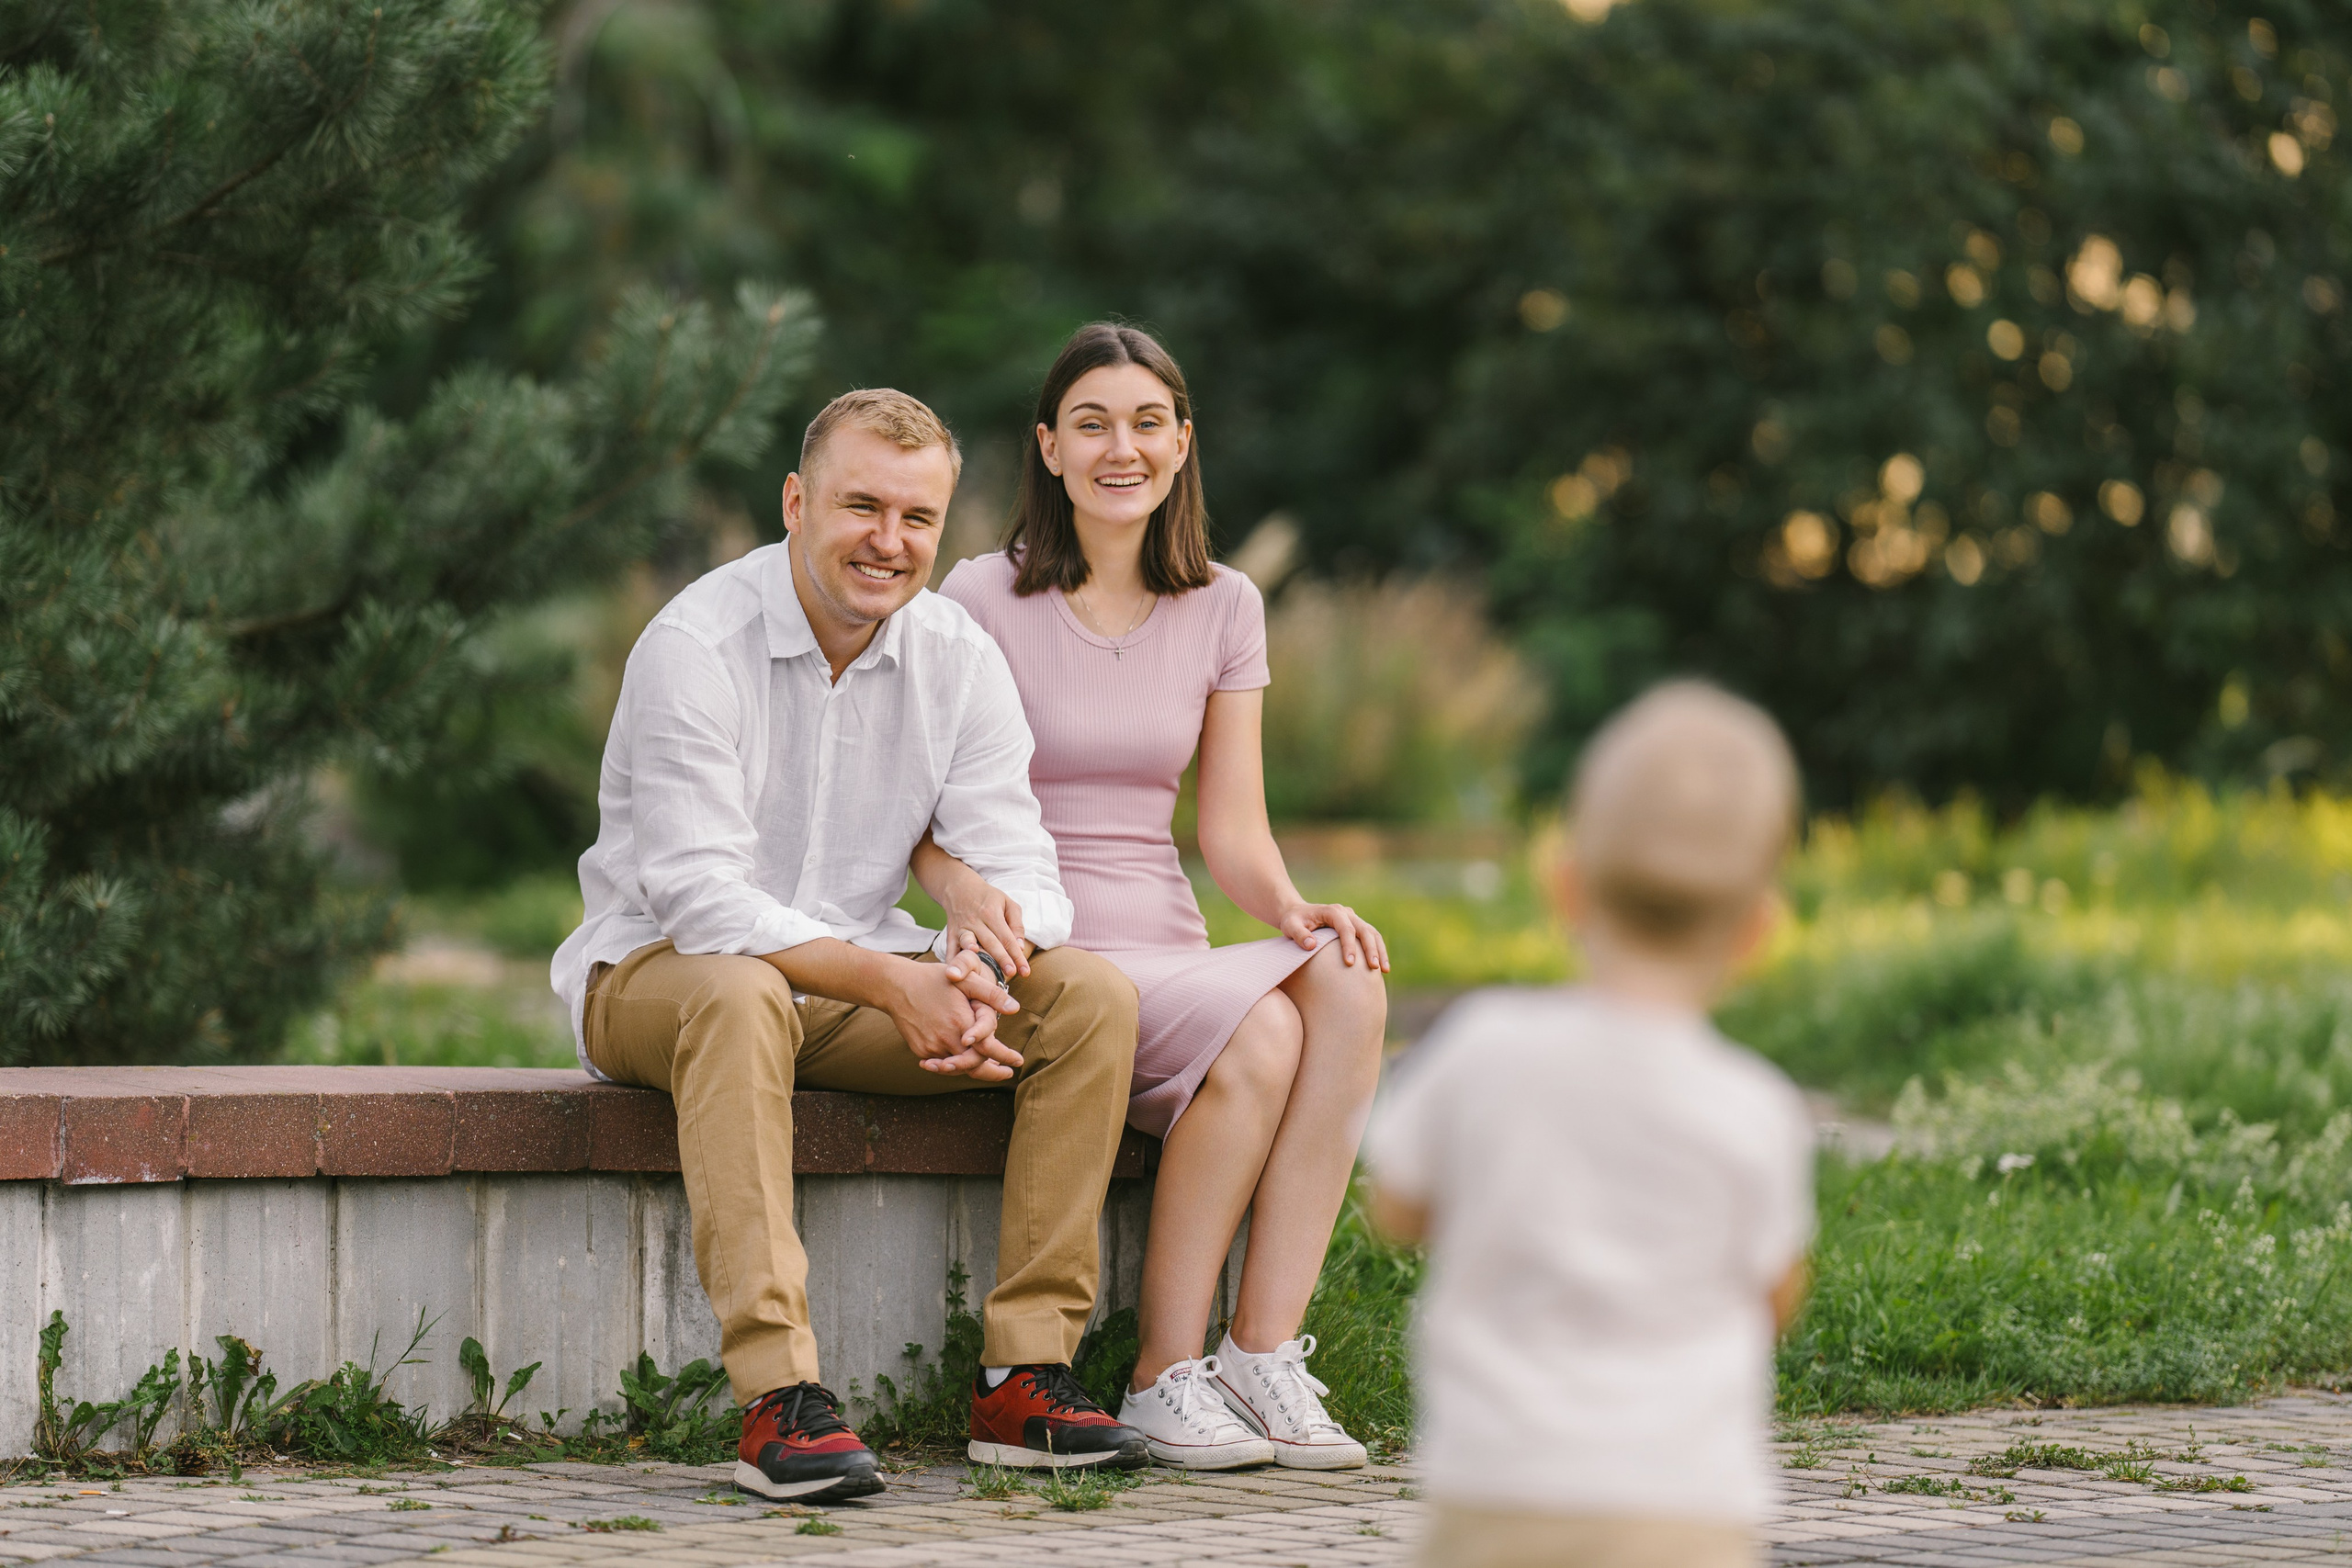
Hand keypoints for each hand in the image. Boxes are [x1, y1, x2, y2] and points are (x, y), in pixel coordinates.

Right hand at [888, 960, 1023, 1081]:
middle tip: (1005, 1073)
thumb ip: (991, 994)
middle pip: (974, 1067)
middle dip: (992, 1073)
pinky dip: (955, 1064)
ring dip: (973, 1068)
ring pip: (957, 1067)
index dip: (1005, 1056)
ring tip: (989, 1067)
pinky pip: (942, 1063)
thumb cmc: (933, 979)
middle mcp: (946, 1039)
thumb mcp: (965, 980)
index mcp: (961, 1022)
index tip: (1017, 1061)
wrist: (895, 985)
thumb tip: (1015, 1008)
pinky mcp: (920, 1050)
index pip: (988, 1049)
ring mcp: (931, 1047)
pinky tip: (964, 1059)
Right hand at [937, 869, 1032, 980]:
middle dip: (1002, 960)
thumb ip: (1016, 925)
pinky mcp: (951, 933)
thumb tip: (1020, 947)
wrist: (959, 888)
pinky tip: (955, 973)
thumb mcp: (1008, 903)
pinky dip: (952, 959)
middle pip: (991, 943)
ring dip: (975, 958)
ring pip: (969, 944)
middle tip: (1011, 974)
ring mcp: (962, 927)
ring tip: (981, 971)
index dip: (1016, 955)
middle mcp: (976, 921)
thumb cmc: (988, 898)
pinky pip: (951, 948)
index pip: (1007, 938)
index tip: (1025, 971)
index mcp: (992, 913)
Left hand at [1278, 901, 1389, 972]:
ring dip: (1380, 950)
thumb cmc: (1293, 921)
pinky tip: (1382, 968)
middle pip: (1364, 930)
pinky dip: (1378, 951)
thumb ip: (1299, 934)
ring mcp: (1353, 919)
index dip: (1349, 945)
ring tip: (1384, 970)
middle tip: (1374, 967)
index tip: (1350, 963)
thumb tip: (1312, 945)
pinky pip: (1371, 938)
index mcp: (1333, 911)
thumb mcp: (1289, 926)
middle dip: (1371, 949)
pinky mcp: (1356, 927)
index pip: (1346, 928)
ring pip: (1372, 933)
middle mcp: (1346, 913)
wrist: (1297, 913)